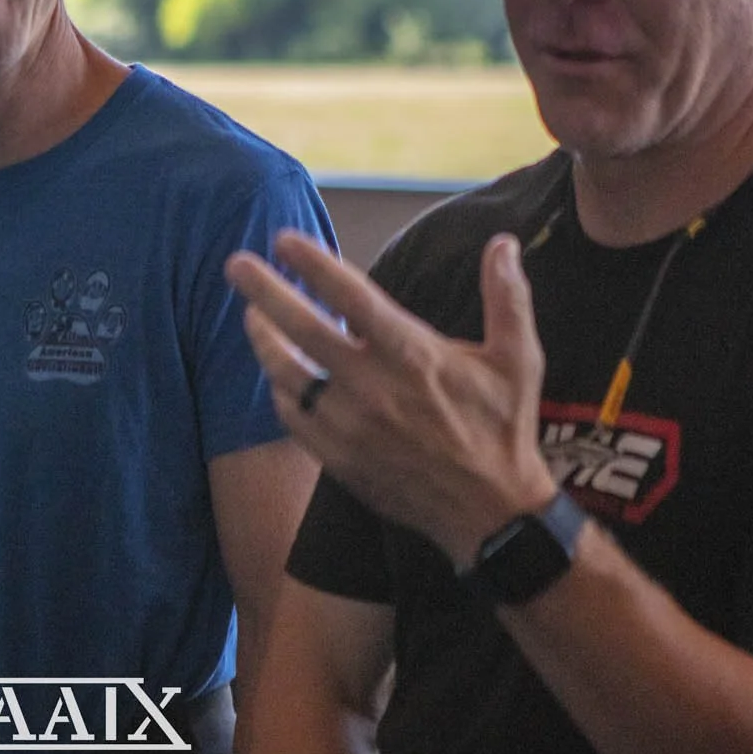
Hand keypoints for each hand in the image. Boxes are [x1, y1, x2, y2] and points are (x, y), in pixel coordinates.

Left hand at [226, 230, 559, 566]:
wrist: (490, 514)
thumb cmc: (503, 428)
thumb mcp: (518, 359)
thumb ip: (507, 298)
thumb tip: (504, 242)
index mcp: (412, 354)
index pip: (351, 296)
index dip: (313, 264)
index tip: (283, 240)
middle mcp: (372, 387)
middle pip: (303, 329)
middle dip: (264, 292)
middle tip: (234, 264)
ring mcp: (350, 425)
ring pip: (287, 375)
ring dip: (264, 341)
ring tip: (250, 316)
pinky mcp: (339, 458)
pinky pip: (293, 417)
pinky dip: (280, 391)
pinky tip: (277, 374)